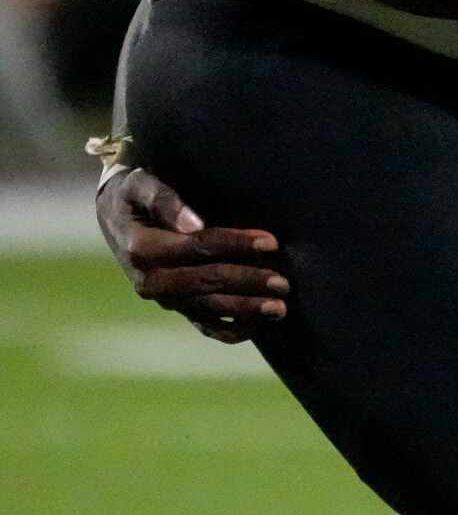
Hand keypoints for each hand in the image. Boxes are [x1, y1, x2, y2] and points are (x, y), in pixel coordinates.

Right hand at [96, 168, 288, 342]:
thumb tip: (192, 224)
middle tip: (283, 283)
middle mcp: (151, 280)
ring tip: (279, 310)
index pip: (198, 247)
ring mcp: (163, 298)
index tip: (271, 243)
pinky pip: (203, 325)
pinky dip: (230, 330)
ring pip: (208, 308)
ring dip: (245, 311)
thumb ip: (164, 199)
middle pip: (207, 282)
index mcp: (143, 248)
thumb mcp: (140, 184)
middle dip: (248, 283)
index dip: (236, 244)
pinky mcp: (174, 306)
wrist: (116, 218)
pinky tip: (257, 327)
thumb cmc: (134, 194)